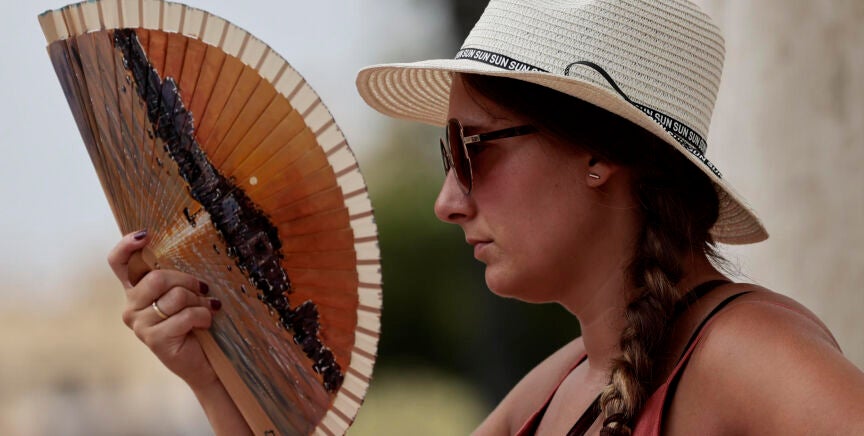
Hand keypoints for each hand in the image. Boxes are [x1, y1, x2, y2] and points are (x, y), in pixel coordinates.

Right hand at [109, 229, 220, 389]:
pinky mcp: (154, 340)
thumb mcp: (185, 293)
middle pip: (157, 278)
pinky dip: (203, 316)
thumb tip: (183, 246)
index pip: (118, 262)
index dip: (127, 246)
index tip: (146, 235)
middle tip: (203, 292)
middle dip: (188, 282)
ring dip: (199, 302)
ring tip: (205, 310)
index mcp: (136, 290)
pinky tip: (205, 323)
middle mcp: (131, 306)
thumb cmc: (196, 321)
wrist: (204, 361)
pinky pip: (185, 315)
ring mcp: (140, 324)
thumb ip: (176, 276)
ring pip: (175, 296)